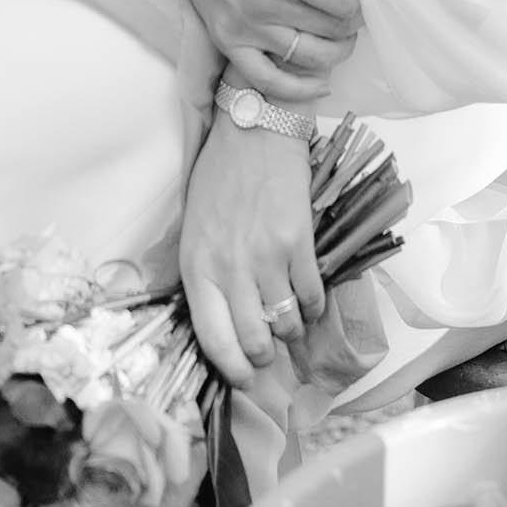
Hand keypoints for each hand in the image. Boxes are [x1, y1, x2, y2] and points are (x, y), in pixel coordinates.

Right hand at [158, 0, 361, 100]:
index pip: (340, 1)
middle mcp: (257, 3)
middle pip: (330, 29)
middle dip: (352, 22)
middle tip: (355, 10)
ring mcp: (239, 27)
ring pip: (307, 57)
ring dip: (336, 50)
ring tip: (342, 34)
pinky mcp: (226, 41)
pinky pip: (265, 80)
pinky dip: (298, 88)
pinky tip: (323, 82)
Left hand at [180, 122, 323, 384]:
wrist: (255, 129)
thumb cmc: (219, 177)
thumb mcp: (194, 228)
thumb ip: (205, 273)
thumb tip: (225, 317)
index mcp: (197, 267)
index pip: (213, 339)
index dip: (231, 368)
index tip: (242, 378)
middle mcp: (231, 269)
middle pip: (253, 340)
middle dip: (263, 359)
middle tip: (268, 357)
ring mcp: (267, 257)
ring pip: (286, 324)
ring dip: (290, 335)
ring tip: (289, 328)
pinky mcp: (299, 243)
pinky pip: (311, 295)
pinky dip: (313, 309)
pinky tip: (309, 305)